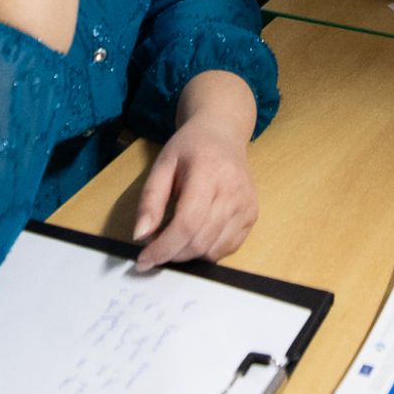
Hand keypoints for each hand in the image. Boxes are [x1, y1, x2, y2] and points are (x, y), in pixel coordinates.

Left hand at [132, 109, 257, 269]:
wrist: (223, 134)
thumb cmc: (190, 148)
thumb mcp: (162, 166)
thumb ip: (150, 200)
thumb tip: (141, 236)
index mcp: (208, 173)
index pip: (187, 223)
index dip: (164, 248)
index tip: (144, 260)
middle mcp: (233, 192)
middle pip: (200, 241)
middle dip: (172, 254)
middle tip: (155, 246)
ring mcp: (247, 205)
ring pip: (213, 250)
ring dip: (188, 255)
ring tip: (174, 238)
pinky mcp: (253, 216)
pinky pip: (227, 248)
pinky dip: (206, 251)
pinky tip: (195, 235)